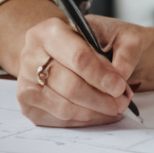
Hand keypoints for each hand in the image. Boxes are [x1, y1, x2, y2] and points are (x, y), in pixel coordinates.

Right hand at [12, 13, 135, 126]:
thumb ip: (127, 51)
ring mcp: (26, 82)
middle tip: (121, 102)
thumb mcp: (120, 35)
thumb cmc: (95, 42)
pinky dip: (85, 120)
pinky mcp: (29, 105)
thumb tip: (121, 74)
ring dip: (95, 112)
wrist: (70, 52)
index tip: (120, 87)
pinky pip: (60, 120)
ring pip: (65, 107)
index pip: (78, 57)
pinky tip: (99, 113)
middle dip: (101, 99)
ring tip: (114, 108)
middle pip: (70, 86)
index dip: (101, 76)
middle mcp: (31, 55)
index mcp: (50, 31)